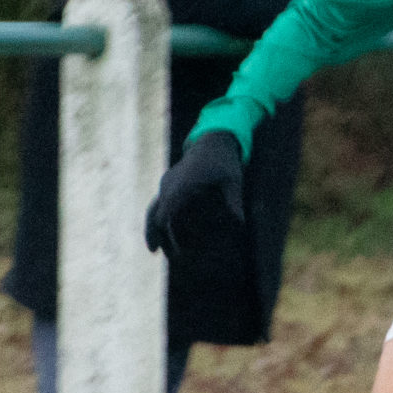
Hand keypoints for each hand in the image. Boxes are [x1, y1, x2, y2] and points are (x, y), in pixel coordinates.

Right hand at [144, 132, 245, 253]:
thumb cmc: (224, 160)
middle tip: (154, 251)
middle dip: (152, 232)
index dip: (164, 227)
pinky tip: (163, 237)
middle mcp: (171, 183)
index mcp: (183, 182)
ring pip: (152, 210)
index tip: (169, 245)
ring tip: (154, 249)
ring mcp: (167, 184)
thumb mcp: (233, 179)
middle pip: (153, 212)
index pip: (166, 208)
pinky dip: (158, 221)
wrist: (212, 140)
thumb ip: (234, 200)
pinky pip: (158, 206)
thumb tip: (240, 223)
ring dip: (152, 229)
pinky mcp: (169, 186)